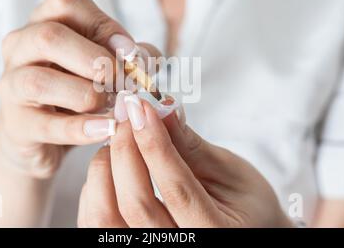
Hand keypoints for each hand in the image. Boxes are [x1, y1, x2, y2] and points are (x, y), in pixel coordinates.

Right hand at [0, 0, 147, 178]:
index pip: (66, 0)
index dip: (104, 23)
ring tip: (113, 106)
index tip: (130, 53)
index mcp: (42, 22)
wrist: (41, 135)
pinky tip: (109, 129)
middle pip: (49, 36)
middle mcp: (20, 48)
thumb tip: (140, 59)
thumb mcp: (106, 65)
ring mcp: (11, 86)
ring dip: (88, 94)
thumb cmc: (76, 91)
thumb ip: (130, 57)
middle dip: (97, 60)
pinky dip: (83, 129)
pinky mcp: (17, 125)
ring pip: (40, 81)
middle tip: (123, 82)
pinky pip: (47, 125)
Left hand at [78, 92, 292, 226]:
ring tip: (120, 141)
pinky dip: (96, 188)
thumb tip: (162, 109)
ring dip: (105, 169)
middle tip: (128, 115)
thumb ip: (192, 146)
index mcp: (216, 234)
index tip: (142, 108)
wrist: (248, 231)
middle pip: (135, 203)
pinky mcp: (131, 245)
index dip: (154, 144)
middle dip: (125, 150)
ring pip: (106, 217)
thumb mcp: (231, 172)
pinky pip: (97, 222)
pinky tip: (112, 166)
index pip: (176, 188)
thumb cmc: (247, 206)